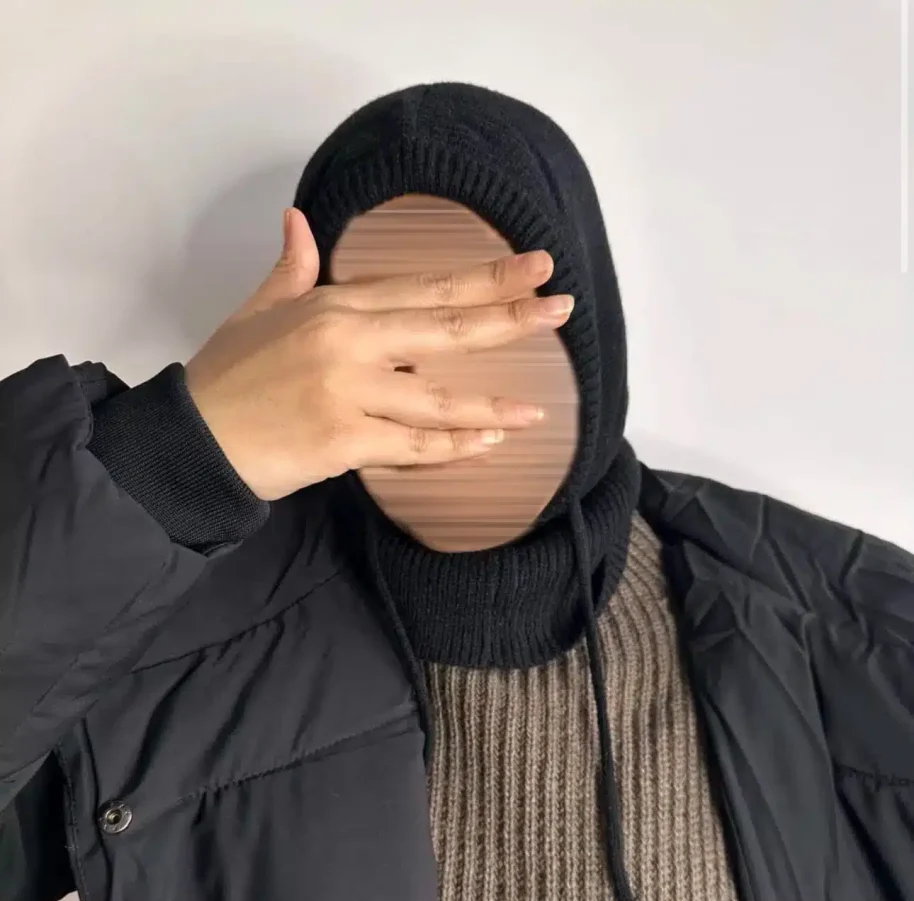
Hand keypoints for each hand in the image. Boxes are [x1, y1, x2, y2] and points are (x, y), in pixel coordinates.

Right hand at [185, 209, 572, 499]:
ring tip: (536, 411)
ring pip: (437, 397)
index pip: (425, 287)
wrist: (192, 439)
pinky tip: (487, 444)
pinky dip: (451, 446)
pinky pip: (412, 445)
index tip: (533, 266)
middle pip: (444, 327)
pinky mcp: (342, 440)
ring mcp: (347, 392)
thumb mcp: (256, 312)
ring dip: (492, 405)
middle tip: (562, 308)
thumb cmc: (224, 378)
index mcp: (333, 307)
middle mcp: (347, 342)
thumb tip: (297, 222)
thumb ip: (290, 271)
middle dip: (510, 317)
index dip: (484, 277)